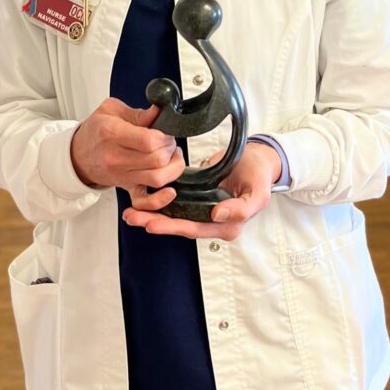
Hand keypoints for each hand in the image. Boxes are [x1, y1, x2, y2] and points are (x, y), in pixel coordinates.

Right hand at [71, 98, 185, 191]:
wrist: (77, 155)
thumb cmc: (95, 131)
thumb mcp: (111, 110)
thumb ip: (138, 113)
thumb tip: (158, 112)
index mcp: (113, 134)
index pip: (148, 141)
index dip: (165, 136)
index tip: (165, 132)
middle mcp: (116, 158)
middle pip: (157, 160)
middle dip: (170, 149)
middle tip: (169, 142)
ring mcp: (122, 175)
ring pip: (157, 179)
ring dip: (172, 168)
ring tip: (171, 157)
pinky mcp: (125, 187)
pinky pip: (143, 201)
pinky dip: (159, 200)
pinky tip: (169, 191)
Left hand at [122, 140, 281, 240]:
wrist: (258, 160)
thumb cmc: (259, 176)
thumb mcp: (258, 193)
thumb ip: (241, 208)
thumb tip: (217, 215)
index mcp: (228, 226)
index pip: (195, 229)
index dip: (172, 227)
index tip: (152, 224)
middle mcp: (214, 223)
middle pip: (180, 226)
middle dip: (154, 223)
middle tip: (133, 217)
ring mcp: (204, 212)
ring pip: (175, 218)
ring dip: (152, 216)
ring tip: (130, 213)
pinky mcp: (198, 200)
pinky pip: (177, 206)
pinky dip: (159, 205)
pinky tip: (143, 201)